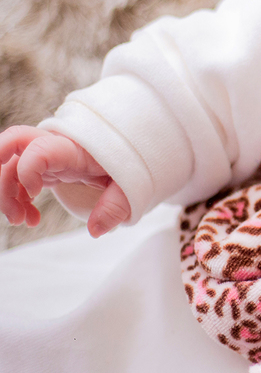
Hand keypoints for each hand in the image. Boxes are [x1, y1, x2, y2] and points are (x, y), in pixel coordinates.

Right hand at [0, 126, 129, 236]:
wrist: (135, 154)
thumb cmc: (133, 166)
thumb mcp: (133, 186)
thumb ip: (116, 206)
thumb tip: (96, 230)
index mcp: (76, 148)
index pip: (40, 148)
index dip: (27, 169)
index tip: (35, 193)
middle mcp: (57, 146)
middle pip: (13, 142)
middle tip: (5, 204)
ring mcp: (49, 155)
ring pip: (10, 164)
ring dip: (6, 194)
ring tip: (21, 221)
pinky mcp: (46, 167)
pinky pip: (18, 178)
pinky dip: (16, 199)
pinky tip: (30, 219)